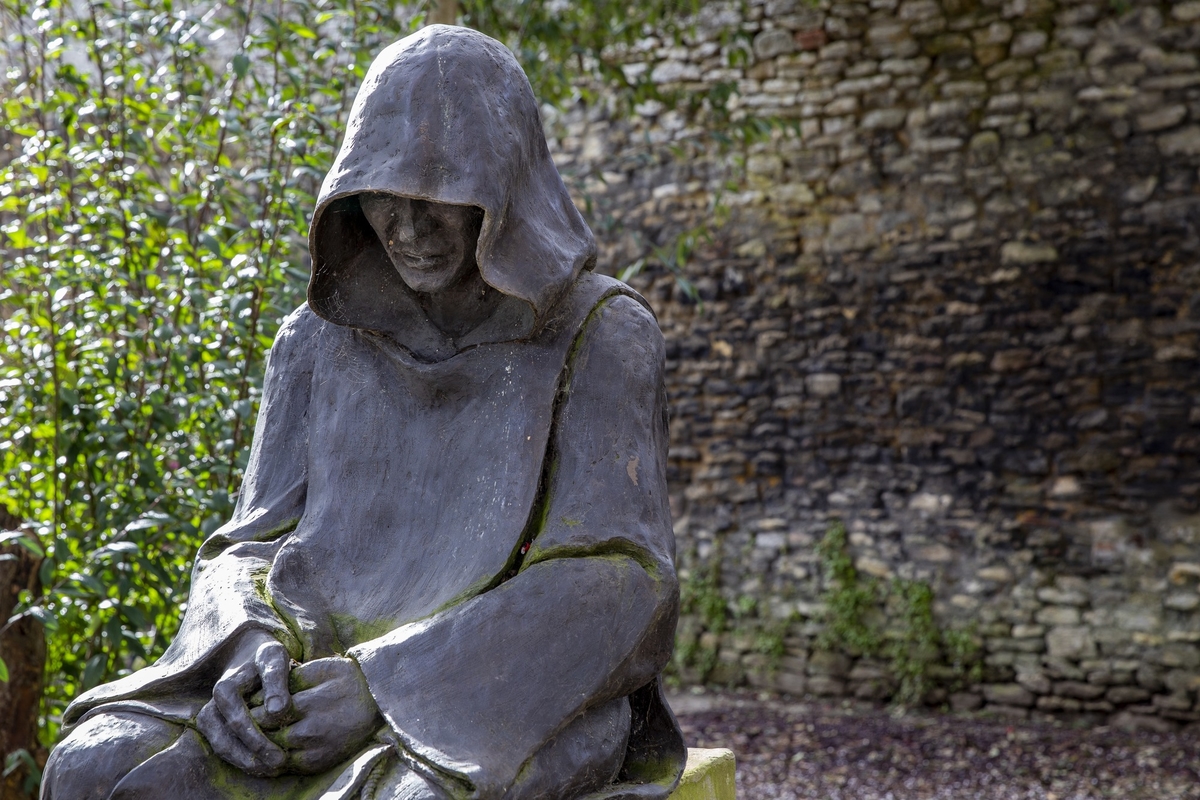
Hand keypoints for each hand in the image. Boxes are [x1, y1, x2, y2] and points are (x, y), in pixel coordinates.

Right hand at [196, 631, 293, 776]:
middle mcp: (212, 703)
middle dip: (253, 756)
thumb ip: (276, 681)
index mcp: (225, 688)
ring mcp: (209, 715)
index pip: (239, 721)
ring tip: (272, 769)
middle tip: (279, 765)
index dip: (259, 741)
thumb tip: (276, 712)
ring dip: (245, 762)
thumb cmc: (266, 656)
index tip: (281, 755)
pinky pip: (223, 746)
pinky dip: (241, 759)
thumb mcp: (274, 658)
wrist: (249, 651)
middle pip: (227, 739)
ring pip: (222, 746)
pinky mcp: (213, 725)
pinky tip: (262, 766)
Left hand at [250, 657, 381, 774]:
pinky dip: (272, 760)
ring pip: (273, 753)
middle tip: (239, 722)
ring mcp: (316, 750)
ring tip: (249, 735)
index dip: (250, 708)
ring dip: (258, 746)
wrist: (377, 702)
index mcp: (310, 704)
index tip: (243, 703)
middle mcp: (311, 731)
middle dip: (250, 728)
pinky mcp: (319, 763)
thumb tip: (263, 689)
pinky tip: (266, 749)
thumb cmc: (346, 679)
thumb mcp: (322, 668)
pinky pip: (287, 767)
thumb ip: (292, 677)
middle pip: (266, 734)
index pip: (266, 711)